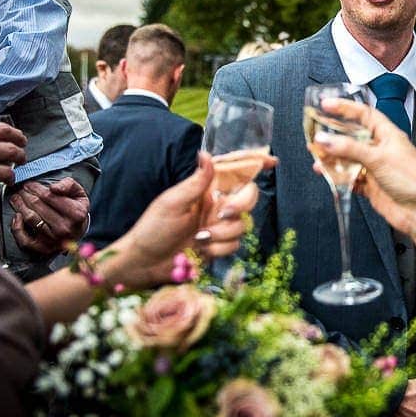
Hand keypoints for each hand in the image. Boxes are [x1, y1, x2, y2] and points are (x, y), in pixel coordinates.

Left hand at [9, 177, 89, 255]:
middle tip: (20, 190)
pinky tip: (16, 216)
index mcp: (76, 213)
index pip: (49, 196)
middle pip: (37, 206)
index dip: (35, 188)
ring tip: (16, 198)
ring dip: (19, 206)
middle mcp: (65, 228)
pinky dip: (17, 228)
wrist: (78, 232)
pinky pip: (25, 239)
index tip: (29, 184)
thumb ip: (68, 185)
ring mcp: (54, 240)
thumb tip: (53, 188)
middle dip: (26, 195)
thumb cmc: (76, 210)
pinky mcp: (43, 249)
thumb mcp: (79, 193)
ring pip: (30, 219)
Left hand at [103, 151, 274, 288]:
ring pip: (242, 225)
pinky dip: (217, 249)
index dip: (254, 165)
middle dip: (238, 207)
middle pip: (248, 198)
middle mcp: (216, 205)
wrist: (144, 263)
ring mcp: (219, 226)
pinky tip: (200, 251)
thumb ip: (196, 181)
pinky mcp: (219, 247)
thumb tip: (206, 154)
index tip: (271, 162)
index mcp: (206, 189)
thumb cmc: (152, 228)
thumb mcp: (173, 202)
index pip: (234, 172)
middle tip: (220, 214)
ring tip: (198, 239)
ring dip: (221, 234)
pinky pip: (234, 245)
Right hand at [311, 98, 415, 233]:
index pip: (364, 115)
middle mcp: (381, 150)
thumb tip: (324, 139)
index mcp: (388, 135)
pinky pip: (349, 179)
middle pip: (352, 137)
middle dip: (333, 136)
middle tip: (315, 134)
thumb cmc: (414, 179)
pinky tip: (327, 174)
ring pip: (348, 159)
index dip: (345, 108)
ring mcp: (375, 169)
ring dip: (332, 158)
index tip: (326, 104)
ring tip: (317, 157)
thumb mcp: (378, 158)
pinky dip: (337, 177)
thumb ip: (349, 148)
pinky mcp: (371, 187)